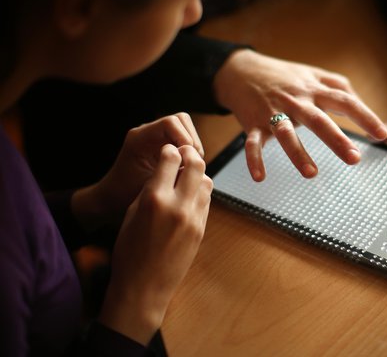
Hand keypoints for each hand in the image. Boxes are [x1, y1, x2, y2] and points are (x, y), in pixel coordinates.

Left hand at [72, 113, 203, 231]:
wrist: (111, 198)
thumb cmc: (124, 194)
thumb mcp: (148, 186)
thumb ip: (170, 173)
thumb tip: (194, 165)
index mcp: (139, 138)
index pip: (170, 123)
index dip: (185, 138)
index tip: (187, 159)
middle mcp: (147, 133)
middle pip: (181, 121)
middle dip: (191, 141)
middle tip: (191, 163)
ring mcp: (155, 137)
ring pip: (185, 128)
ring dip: (192, 146)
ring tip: (188, 166)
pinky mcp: (162, 144)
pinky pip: (182, 139)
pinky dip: (189, 151)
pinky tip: (185, 168)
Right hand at [98, 144, 212, 344]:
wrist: (144, 286)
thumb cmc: (129, 250)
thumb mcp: (132, 213)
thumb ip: (151, 188)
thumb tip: (166, 170)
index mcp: (154, 198)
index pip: (171, 158)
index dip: (169, 151)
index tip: (168, 150)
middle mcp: (178, 205)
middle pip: (197, 164)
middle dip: (190, 154)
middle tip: (184, 154)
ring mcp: (193, 218)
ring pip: (207, 181)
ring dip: (198, 174)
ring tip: (186, 177)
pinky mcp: (202, 229)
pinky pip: (207, 200)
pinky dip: (200, 193)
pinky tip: (189, 196)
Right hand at [213, 49, 386, 180]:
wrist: (240, 70)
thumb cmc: (283, 75)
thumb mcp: (313, 73)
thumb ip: (339, 86)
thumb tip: (361, 102)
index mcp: (313, 90)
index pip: (344, 102)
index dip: (365, 116)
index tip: (382, 134)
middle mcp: (295, 101)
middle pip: (318, 120)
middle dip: (336, 140)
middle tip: (354, 159)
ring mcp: (272, 113)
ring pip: (286, 133)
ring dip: (297, 153)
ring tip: (312, 173)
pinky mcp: (252, 123)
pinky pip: (252, 143)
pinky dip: (254, 159)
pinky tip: (260, 177)